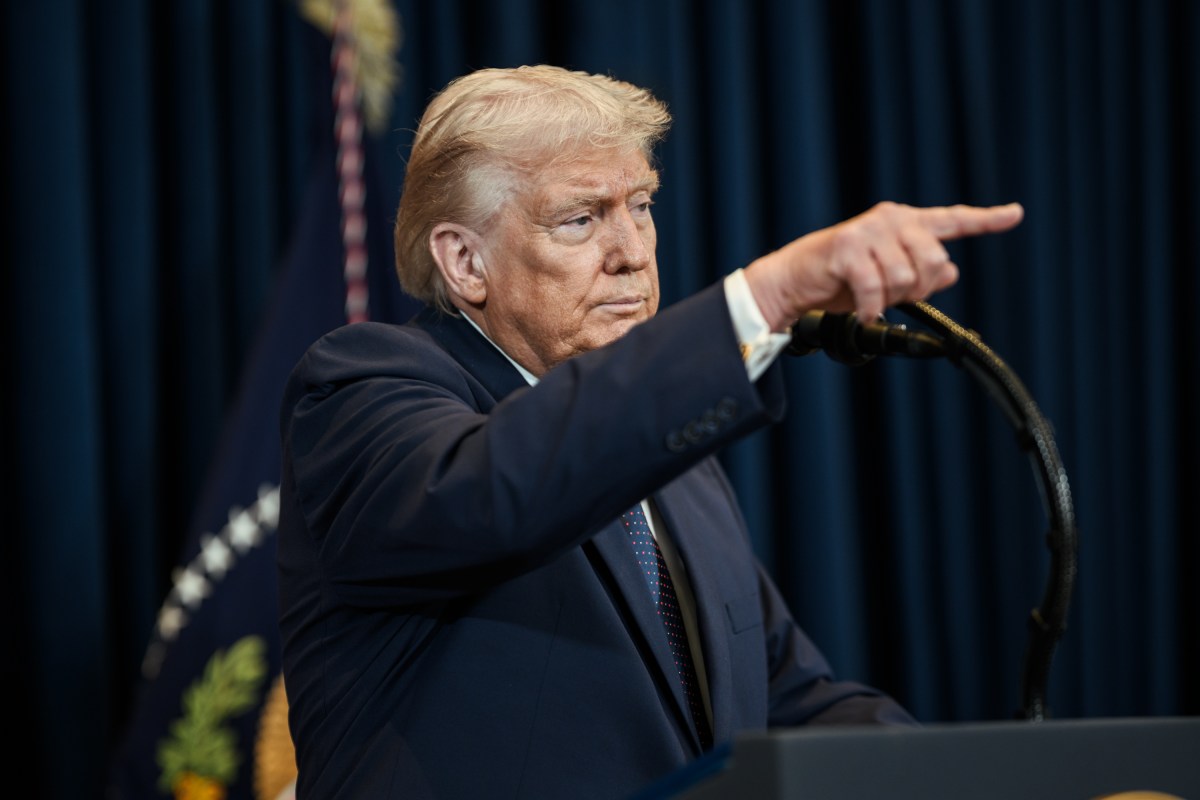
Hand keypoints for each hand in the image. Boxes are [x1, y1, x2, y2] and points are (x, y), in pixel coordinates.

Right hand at [744, 201, 1023, 329]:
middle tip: (891, 296)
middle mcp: (892, 219)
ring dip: (890, 298)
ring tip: (869, 298)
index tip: (1015, 214)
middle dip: (918, 289)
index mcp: (906, 223)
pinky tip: (862, 311)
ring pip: (907, 276)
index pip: (953, 220)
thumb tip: (951, 271)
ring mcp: (870, 231)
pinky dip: (871, 307)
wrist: (795, 281)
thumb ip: (922, 274)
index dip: (987, 220)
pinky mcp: (848, 247)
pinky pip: (877, 286)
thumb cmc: (842, 279)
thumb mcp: (889, 279)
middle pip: (935, 260)